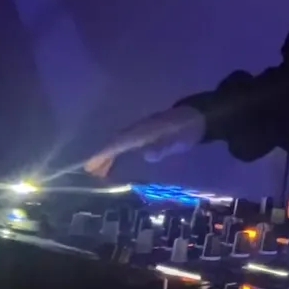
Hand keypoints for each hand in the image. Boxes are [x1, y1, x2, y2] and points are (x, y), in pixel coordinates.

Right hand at [83, 106, 205, 177]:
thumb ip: (164, 147)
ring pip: (119, 142)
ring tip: (99, 171)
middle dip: (101, 156)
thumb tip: (148, 155)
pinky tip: (114, 162)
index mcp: (143, 130)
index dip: (103, 153)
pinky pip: (125, 142)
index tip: (89, 164)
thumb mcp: (179, 140)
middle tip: (90, 172)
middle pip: (115, 142)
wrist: (198, 116)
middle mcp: (138, 128)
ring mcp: (141, 129)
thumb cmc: (188, 130)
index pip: (119, 142)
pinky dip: (116, 152)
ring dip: (108, 155)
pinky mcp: (145, 132)